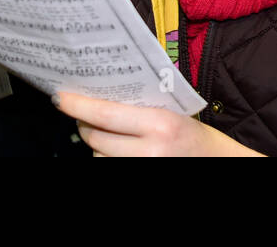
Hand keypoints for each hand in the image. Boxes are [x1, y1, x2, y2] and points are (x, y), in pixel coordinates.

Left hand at [55, 92, 261, 156]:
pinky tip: (115, 149)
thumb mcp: (170, 112)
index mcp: (159, 124)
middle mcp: (149, 151)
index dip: (78, 105)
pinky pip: (108, 168)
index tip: (60, 97)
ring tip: (106, 132)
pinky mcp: (139, 179)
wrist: (216, 162)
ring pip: (98, 157)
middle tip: (83, 112)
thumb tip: (97, 97)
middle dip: (84, 124)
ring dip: (96, 145)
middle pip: (95, 138)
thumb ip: (137, 106)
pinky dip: (107, 158)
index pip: (105, 114)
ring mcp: (143, 169)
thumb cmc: (193, 134)